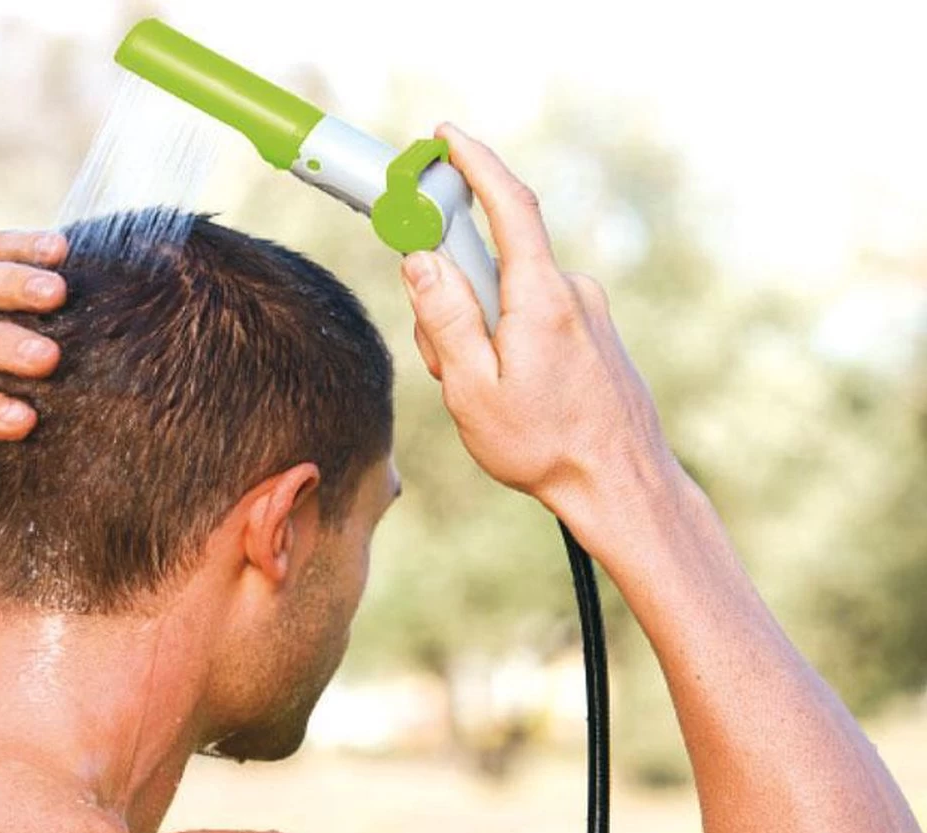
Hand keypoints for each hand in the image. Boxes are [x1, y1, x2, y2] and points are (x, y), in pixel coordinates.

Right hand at [402, 124, 680, 530]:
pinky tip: (516, 396)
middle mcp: (571, 292)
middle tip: (445, 364)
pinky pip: (535, 318)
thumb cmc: (544, 447)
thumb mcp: (474, 390)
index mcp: (540, 297)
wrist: (621, 486)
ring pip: (511, 299)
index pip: (508, 204)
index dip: (474, 162)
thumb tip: (422, 259)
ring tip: (487, 397)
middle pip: (493, 264)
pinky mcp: (594, 333)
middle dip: (454, 299)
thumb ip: (445, 320)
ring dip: (481, 334)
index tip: (444, 137)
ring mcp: (587, 312)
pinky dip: (508, 343)